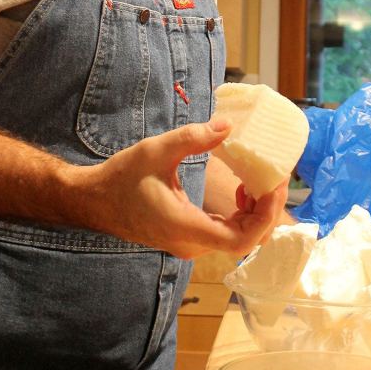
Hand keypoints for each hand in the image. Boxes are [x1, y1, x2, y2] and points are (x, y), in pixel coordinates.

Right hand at [72, 120, 288, 258]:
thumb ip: (193, 138)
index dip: (265, 216)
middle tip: (276, 176)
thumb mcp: (156, 150)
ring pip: (239, 237)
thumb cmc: (121, 177)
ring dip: (256, 211)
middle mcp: (191, 244)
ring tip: (261, 178)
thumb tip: (228, 125)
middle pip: (246, 239)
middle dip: (267, 209)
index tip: (274, 186)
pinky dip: (241, 213)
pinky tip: (241, 188)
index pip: (241, 240)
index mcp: (185, 227)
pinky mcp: (189, 237)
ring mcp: (190, 244)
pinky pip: (226, 231)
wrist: (93, 200)